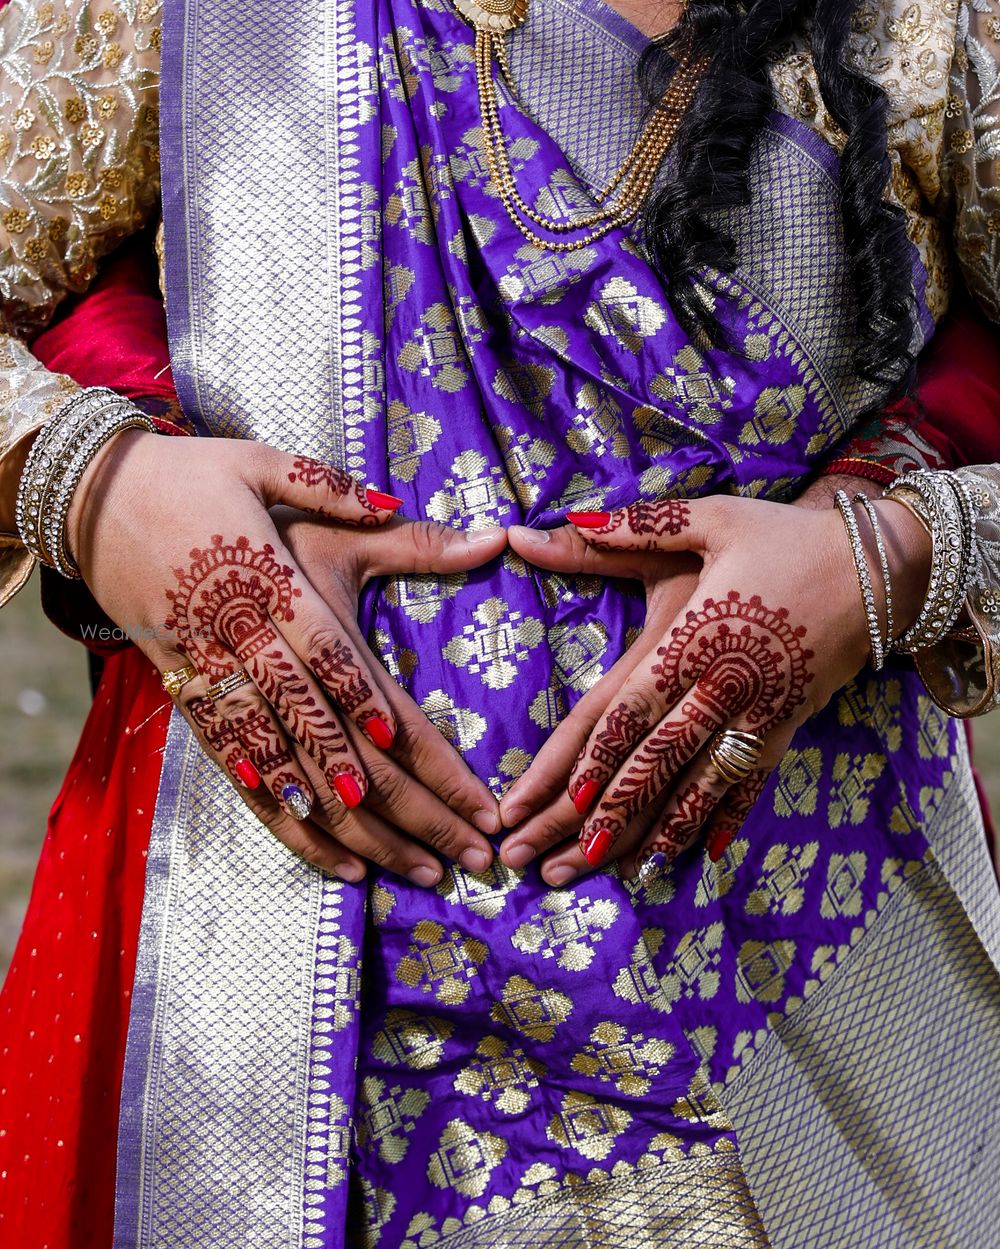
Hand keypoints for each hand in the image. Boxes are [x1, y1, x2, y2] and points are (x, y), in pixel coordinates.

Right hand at [67, 430, 504, 882]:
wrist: (90, 500)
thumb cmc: (191, 479)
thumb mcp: (264, 466)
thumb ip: (344, 494)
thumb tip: (433, 505)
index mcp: (273, 583)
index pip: (337, 662)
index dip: (382, 716)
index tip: (437, 770)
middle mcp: (244, 641)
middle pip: (324, 734)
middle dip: (400, 801)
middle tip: (460, 851)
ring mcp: (213, 679)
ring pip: (286, 770)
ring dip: (351, 827)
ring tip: (409, 870)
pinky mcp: (190, 700)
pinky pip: (242, 773)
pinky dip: (284, 819)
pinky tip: (330, 857)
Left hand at [500, 490, 929, 883]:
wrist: (881, 564)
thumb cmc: (787, 537)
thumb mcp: (709, 519)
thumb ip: (632, 528)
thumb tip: (549, 527)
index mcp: (696, 637)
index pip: (635, 708)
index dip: (599, 753)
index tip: (566, 796)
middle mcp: (726, 685)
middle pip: (660, 758)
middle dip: (611, 811)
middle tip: (568, 856)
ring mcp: (761, 713)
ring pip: (702, 783)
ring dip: (660, 830)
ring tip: (621, 872)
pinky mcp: (789, 726)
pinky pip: (752, 782)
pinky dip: (725, 819)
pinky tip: (702, 856)